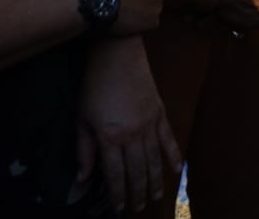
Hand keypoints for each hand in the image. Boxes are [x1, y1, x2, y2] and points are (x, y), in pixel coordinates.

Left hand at [75, 38, 180, 213]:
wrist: (117, 55)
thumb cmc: (94, 86)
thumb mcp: (82, 119)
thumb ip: (84, 151)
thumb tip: (83, 179)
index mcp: (110, 137)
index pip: (116, 174)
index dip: (118, 193)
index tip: (119, 208)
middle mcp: (133, 134)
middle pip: (138, 171)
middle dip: (138, 192)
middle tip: (137, 208)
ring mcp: (150, 124)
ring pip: (155, 159)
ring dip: (155, 180)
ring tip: (155, 196)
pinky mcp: (160, 113)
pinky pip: (169, 139)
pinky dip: (174, 155)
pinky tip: (176, 170)